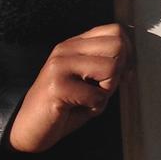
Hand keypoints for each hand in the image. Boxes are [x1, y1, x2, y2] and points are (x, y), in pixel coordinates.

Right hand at [8, 24, 132, 153]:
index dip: (128, 53)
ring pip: (110, 68)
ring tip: (89, 99)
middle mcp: (66, 49)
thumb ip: (107, 69)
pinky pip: (97, 96)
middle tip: (102, 89)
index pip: (115, 30)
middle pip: (117, 45)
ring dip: (107, 91)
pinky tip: (76, 109)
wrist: (27, 129)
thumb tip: (132, 65)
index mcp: (74, 45)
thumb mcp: (88, 83)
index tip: (122, 73)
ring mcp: (59, 66)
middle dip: (119, 72)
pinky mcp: (57, 87)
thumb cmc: (63, 108)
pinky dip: (94, 108)